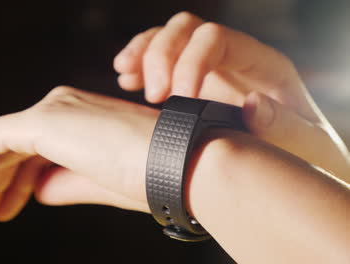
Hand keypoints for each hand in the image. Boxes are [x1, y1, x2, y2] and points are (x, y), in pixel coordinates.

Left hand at [0, 86, 157, 227]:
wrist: (177, 164)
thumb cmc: (151, 176)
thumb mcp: (98, 184)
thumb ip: (63, 183)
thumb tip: (36, 189)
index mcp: (81, 120)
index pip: (35, 151)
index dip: (13, 183)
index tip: (2, 210)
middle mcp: (65, 107)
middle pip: (13, 149)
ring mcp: (54, 110)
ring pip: (0, 147)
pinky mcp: (43, 121)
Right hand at [113, 11, 348, 179]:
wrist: (293, 159)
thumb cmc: (301, 152)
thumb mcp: (304, 144)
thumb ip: (284, 126)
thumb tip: (252, 105)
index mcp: (263, 65)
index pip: (217, 39)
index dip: (191, 62)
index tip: (179, 100)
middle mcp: (233, 59)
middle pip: (187, 29)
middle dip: (162, 55)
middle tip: (154, 95)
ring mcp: (210, 69)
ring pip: (169, 37)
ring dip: (143, 52)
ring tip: (125, 75)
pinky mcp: (191, 83)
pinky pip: (160, 59)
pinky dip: (139, 63)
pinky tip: (126, 80)